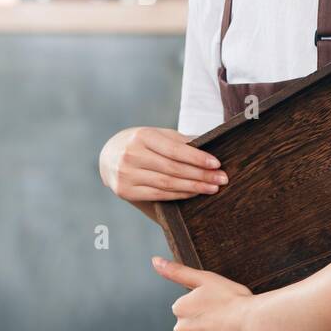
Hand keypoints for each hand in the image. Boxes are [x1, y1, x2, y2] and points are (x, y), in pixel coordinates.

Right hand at [98, 127, 227, 202]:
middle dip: (200, 175)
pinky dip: (179, 195)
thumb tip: (210, 143)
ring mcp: (126, 174)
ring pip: (167, 184)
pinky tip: (193, 193)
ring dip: (193, 187)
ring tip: (212, 188)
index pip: (175, 150)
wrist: (108, 155)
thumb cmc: (140, 143)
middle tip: (222, 179)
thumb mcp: (157, 135)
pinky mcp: (124, 191)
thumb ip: (180, 140)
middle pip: (173, 169)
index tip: (216, 164)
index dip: (197, 158)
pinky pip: (158, 195)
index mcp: (142, 136)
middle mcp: (131, 155)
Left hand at [153, 255, 266, 330]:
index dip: (206, 309)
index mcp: (179, 308)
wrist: (254, 324)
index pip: (189, 310)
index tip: (220, 307)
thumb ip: (177, 271)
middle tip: (224, 321)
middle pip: (191, 327)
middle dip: (204, 325)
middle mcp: (179, 329)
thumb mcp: (206, 278)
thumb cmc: (234, 299)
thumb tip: (154, 261)